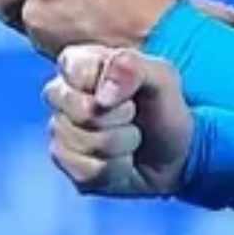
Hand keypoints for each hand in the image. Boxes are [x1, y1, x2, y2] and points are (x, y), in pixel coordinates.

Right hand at [47, 43, 192, 198]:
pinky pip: (90, 171)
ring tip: (130, 139)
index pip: (79, 70)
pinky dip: (117, 168)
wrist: (174, 154)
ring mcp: (59, 131)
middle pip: (84, 112)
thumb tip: (102, 96)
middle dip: (121, 117)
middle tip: (133, 115)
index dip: (112, 84)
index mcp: (78, 63)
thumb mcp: (162, 76)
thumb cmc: (163, 109)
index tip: (131, 89)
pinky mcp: (66, 165)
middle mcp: (61, 95)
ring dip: (123, 144)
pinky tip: (122, 160)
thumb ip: (133, 67)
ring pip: (88, 144)